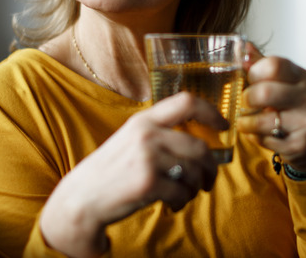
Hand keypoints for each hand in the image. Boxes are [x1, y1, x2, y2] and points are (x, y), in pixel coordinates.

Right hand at [40, 92, 226, 257]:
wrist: (81, 199)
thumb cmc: (112, 171)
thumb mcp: (132, 141)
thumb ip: (161, 135)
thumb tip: (203, 143)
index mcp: (144, 120)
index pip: (186, 101)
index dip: (211, 112)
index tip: (224, 126)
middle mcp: (146, 134)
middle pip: (200, 146)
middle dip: (211, 168)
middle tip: (209, 181)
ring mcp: (147, 158)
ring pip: (194, 172)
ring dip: (195, 188)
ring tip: (184, 195)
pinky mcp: (148, 183)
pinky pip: (182, 192)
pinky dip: (182, 202)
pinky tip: (172, 204)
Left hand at [237, 43, 305, 171]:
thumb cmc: (297, 106)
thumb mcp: (287, 82)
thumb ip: (264, 65)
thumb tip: (241, 47)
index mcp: (302, 77)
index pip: (274, 65)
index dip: (254, 71)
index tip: (250, 79)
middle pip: (265, 92)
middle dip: (247, 98)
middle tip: (245, 102)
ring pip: (262, 120)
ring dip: (246, 122)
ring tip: (246, 121)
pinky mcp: (299, 145)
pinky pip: (265, 140)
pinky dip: (254, 137)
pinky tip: (258, 134)